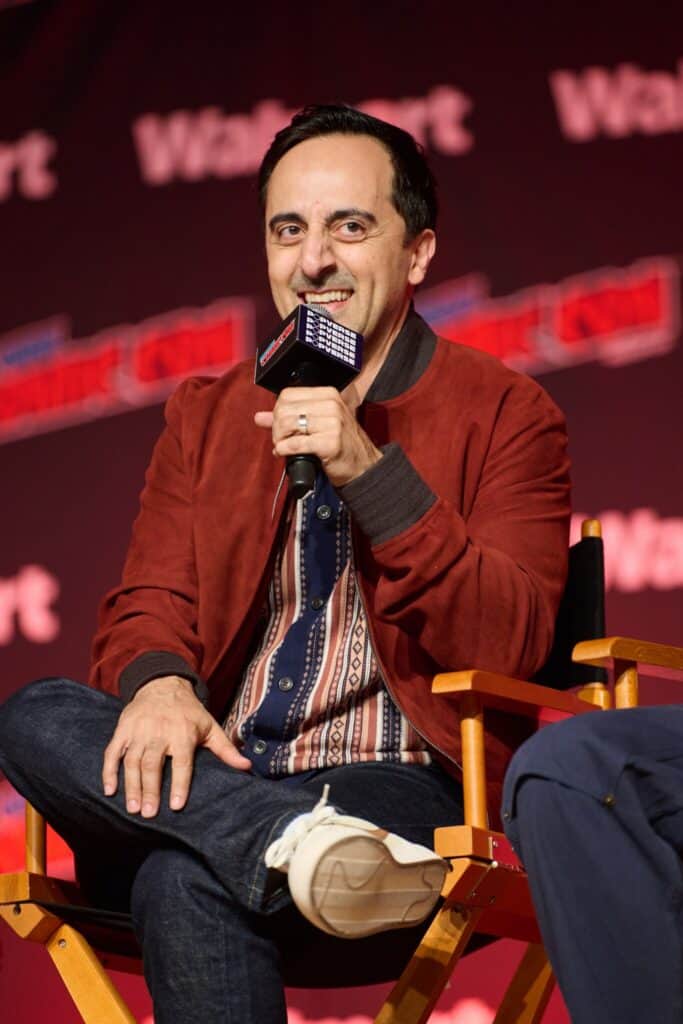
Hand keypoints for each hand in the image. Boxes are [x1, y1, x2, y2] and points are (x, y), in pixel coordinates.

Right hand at [101, 675, 250, 815]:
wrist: (163, 684)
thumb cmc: (189, 712)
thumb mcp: (210, 727)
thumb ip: (226, 749)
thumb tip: (247, 767)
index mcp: (183, 733)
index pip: (182, 763)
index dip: (180, 784)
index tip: (176, 806)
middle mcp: (159, 732)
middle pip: (153, 764)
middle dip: (150, 790)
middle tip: (149, 814)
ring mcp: (139, 731)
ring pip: (132, 761)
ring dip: (131, 786)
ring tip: (133, 808)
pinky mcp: (123, 730)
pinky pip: (112, 752)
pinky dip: (109, 771)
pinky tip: (110, 790)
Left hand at [254, 383, 381, 486]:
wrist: (363, 467)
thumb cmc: (340, 445)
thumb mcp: (317, 425)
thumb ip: (289, 418)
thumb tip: (260, 417)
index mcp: (328, 395)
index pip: (288, 395)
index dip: (277, 411)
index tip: (281, 426)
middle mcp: (331, 405)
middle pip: (284, 409)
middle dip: (276, 428)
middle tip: (280, 440)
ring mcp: (333, 423)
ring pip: (287, 424)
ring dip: (279, 439)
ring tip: (283, 447)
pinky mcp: (330, 442)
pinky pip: (296, 443)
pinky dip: (285, 450)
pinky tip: (285, 453)